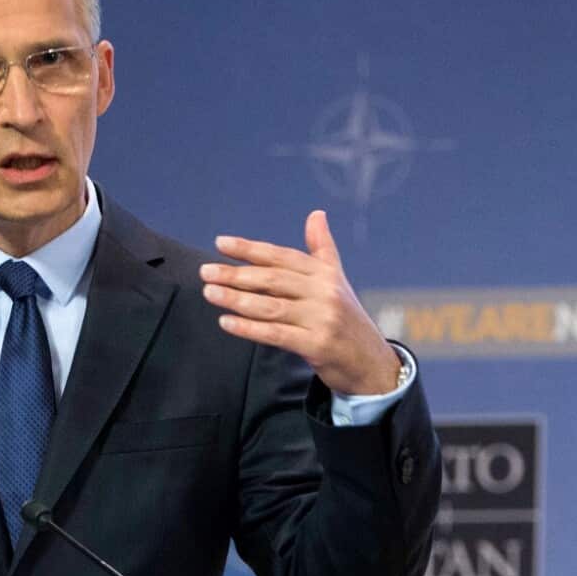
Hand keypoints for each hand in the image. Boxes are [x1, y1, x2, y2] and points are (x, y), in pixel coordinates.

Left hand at [199, 210, 399, 394]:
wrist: (371, 362)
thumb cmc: (345, 318)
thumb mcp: (336, 280)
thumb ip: (321, 248)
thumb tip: (316, 214)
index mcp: (325, 273)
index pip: (281, 257)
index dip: (250, 249)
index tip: (220, 243)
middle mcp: (324, 292)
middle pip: (272, 279)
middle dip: (236, 274)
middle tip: (205, 271)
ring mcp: (322, 318)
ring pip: (271, 306)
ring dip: (236, 299)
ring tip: (209, 293)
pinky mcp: (317, 345)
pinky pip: (276, 334)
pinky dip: (249, 328)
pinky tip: (226, 322)